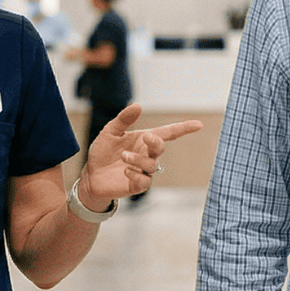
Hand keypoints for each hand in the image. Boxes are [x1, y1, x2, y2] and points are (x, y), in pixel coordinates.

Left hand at [80, 103, 204, 203]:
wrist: (91, 175)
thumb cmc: (103, 152)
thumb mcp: (110, 132)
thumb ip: (124, 119)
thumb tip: (138, 105)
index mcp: (143, 140)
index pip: (168, 133)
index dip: (183, 129)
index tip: (198, 125)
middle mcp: (146, 154)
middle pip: (161, 147)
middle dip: (156, 142)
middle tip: (146, 137)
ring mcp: (143, 170)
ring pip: (152, 165)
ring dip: (138, 159)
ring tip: (123, 157)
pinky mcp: (137, 185)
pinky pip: (145, 181)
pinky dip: (136, 174)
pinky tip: (125, 171)